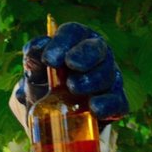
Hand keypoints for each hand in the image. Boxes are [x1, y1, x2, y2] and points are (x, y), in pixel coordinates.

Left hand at [12, 22, 128, 125]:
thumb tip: (37, 48)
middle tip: (71, 65)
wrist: (50, 118)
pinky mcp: (115, 104)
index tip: (49, 59)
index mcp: (76, 42)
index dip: (62, 42)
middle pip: (97, 48)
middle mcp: (97, 56)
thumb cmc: (43, 86)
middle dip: (85, 55)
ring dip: (92, 80)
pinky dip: (108, 105)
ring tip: (74, 88)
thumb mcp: (34, 72)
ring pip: (108, 75)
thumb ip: (33, 59)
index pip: (73, 32)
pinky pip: (118, 103)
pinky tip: (95, 108)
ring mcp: (109, 80)